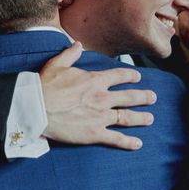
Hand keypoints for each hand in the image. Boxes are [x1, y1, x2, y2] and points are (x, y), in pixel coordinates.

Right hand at [40, 42, 155, 149]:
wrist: (36, 108)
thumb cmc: (44, 86)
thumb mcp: (57, 64)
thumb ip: (71, 54)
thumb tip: (78, 44)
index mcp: (95, 80)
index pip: (119, 76)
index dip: (130, 76)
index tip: (137, 77)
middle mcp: (102, 98)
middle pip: (129, 97)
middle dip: (143, 97)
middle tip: (153, 97)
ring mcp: (100, 116)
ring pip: (127, 117)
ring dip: (141, 118)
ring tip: (150, 118)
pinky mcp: (94, 133)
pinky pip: (115, 138)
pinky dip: (128, 142)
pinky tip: (138, 144)